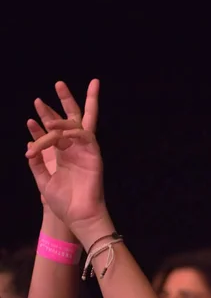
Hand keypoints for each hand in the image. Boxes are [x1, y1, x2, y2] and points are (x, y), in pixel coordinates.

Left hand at [25, 81, 105, 226]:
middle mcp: (75, 149)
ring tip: (41, 106)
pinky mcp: (94, 155)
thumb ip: (37, 163)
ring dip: (60, 113)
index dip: (42, 121)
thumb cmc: (62, 202)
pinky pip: (83, 136)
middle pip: (74, 118)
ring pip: (79, 123)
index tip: (31, 114)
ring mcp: (86, 150)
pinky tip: (54, 130)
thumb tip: (28, 145)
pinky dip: (69, 131)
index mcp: (63, 154)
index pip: (54, 131)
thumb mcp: (42, 181)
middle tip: (59, 82)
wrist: (76, 215)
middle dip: (67, 100)